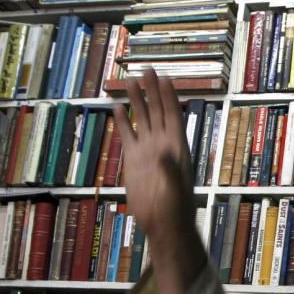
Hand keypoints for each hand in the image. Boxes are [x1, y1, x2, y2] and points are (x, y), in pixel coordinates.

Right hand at [111, 70, 205, 293]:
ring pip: (142, 119)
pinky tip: (116, 107)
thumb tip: (164, 152)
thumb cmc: (175, 209)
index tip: (164, 78)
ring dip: (137, 100)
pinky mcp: (134, 160)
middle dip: (152, 91)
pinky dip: (122, 121)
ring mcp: (148, 150)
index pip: (173, 116)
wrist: (163, 224)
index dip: (169, 97)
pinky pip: (128, 136)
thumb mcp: (175, 190)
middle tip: (146, 69)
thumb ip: (170, 170)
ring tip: (129, 80)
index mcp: (177, 147)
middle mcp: (163, 144)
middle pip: (157, 111)